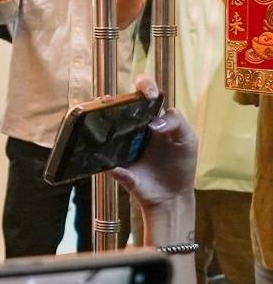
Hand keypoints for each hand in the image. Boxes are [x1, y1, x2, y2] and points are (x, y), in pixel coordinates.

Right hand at [107, 76, 196, 215]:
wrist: (171, 197)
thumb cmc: (181, 166)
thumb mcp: (188, 140)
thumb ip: (177, 123)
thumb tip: (153, 122)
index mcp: (154, 120)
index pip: (147, 97)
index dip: (144, 87)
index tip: (144, 90)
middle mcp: (136, 128)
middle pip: (120, 108)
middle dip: (113, 100)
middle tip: (108, 100)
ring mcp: (123, 144)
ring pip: (106, 126)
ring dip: (98, 116)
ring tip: (96, 111)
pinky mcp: (114, 161)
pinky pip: (101, 153)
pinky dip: (96, 149)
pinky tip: (94, 144)